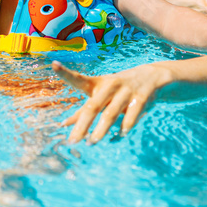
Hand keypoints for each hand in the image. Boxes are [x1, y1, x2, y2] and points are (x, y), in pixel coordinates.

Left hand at [52, 61, 170, 143]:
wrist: (152, 77)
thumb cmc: (118, 89)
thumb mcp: (101, 95)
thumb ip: (83, 111)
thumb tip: (64, 125)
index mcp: (97, 84)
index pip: (79, 79)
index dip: (66, 73)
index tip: (54, 64)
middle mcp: (110, 86)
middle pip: (93, 106)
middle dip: (82, 125)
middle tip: (72, 141)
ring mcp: (126, 91)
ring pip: (111, 113)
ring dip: (100, 130)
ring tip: (91, 143)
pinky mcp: (141, 98)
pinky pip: (131, 116)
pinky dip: (124, 127)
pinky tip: (119, 136)